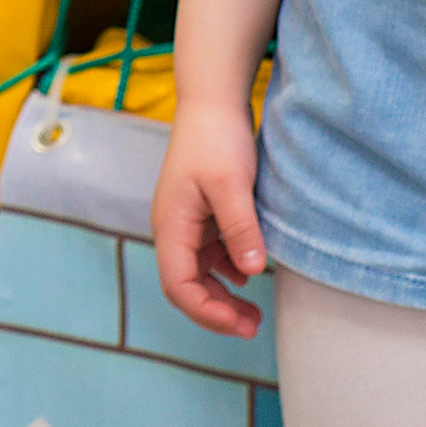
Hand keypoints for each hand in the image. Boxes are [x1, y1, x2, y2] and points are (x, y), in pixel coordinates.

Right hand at [152, 97, 269, 336]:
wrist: (213, 100)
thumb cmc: (216, 138)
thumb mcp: (231, 183)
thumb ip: (240, 228)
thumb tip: (252, 271)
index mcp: (171, 224)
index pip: (178, 285)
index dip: (206, 312)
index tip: (240, 323)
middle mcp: (173, 227)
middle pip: (186, 285)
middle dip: (216, 311)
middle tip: (252, 326)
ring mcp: (187, 221)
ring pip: (198, 273)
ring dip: (222, 296)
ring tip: (254, 312)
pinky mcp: (202, 213)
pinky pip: (210, 255)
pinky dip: (227, 271)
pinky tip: (249, 274)